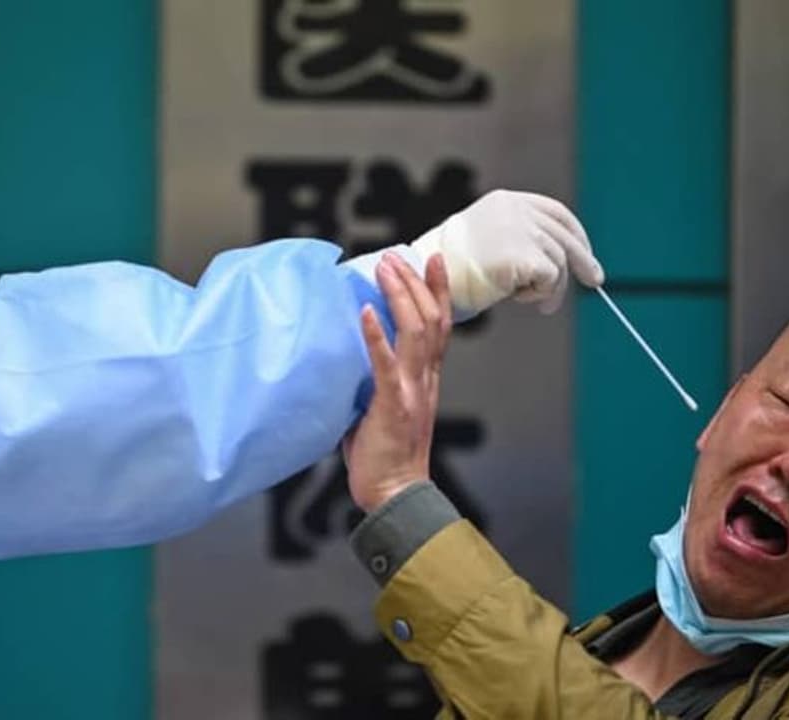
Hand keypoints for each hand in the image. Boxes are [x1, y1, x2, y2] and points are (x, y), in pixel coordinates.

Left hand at [343, 252, 451, 512]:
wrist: (396, 496)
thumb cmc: (384, 459)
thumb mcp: (383, 410)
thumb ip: (375, 383)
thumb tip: (348, 359)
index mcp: (426, 380)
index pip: (440, 325)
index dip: (438, 291)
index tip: (433, 260)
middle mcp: (425, 380)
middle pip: (431, 320)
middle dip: (417, 283)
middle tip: (399, 255)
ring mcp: (411, 391)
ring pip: (416, 332)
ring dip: (400, 296)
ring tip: (384, 268)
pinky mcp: (392, 405)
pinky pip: (386, 364)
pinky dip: (376, 336)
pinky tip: (365, 312)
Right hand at [409, 189, 604, 315]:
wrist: (425, 277)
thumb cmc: (449, 268)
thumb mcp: (487, 241)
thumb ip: (518, 240)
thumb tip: (558, 259)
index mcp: (507, 202)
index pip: (555, 213)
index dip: (575, 233)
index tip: (583, 252)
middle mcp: (517, 211)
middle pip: (564, 236)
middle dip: (583, 260)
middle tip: (595, 280)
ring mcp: (522, 231)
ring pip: (559, 262)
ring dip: (551, 288)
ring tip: (535, 302)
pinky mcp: (524, 255)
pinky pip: (550, 278)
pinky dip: (540, 293)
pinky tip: (519, 298)